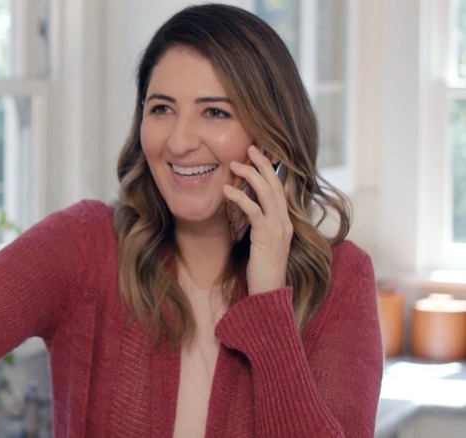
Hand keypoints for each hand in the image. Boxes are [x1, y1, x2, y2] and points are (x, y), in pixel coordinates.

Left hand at [223, 145, 292, 293]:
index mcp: (285, 221)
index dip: (271, 170)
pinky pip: (254, 211)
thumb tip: (246, 210)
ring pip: (267, 193)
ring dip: (250, 175)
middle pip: (276, 184)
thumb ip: (258, 224)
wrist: (268, 294)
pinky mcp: (267, 236)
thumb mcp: (261, 242)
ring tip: (233, 164)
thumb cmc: (261, 270)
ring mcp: (278, 228)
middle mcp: (285, 221)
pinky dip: (240, 198)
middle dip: (263, 163)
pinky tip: (226, 191)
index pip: (280, 188)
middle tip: (250, 147)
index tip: (260, 154)